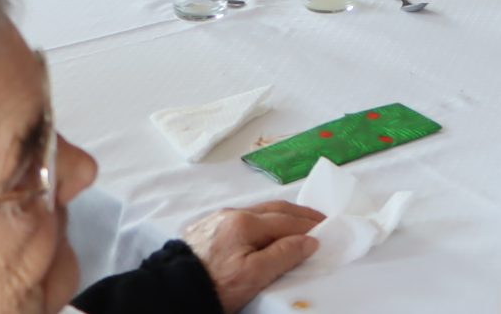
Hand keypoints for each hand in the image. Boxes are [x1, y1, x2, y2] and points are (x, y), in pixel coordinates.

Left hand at [183, 202, 323, 312]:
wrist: (172, 291)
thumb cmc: (216, 286)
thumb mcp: (254, 276)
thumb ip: (284, 254)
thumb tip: (310, 240)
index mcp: (245, 222)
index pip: (286, 221)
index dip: (308, 226)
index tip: (327, 229)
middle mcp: (231, 214)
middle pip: (273, 209)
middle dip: (299, 214)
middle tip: (320, 219)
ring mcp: (217, 220)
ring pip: (257, 212)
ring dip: (280, 216)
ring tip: (297, 223)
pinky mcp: (207, 230)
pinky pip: (242, 219)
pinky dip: (262, 221)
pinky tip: (265, 229)